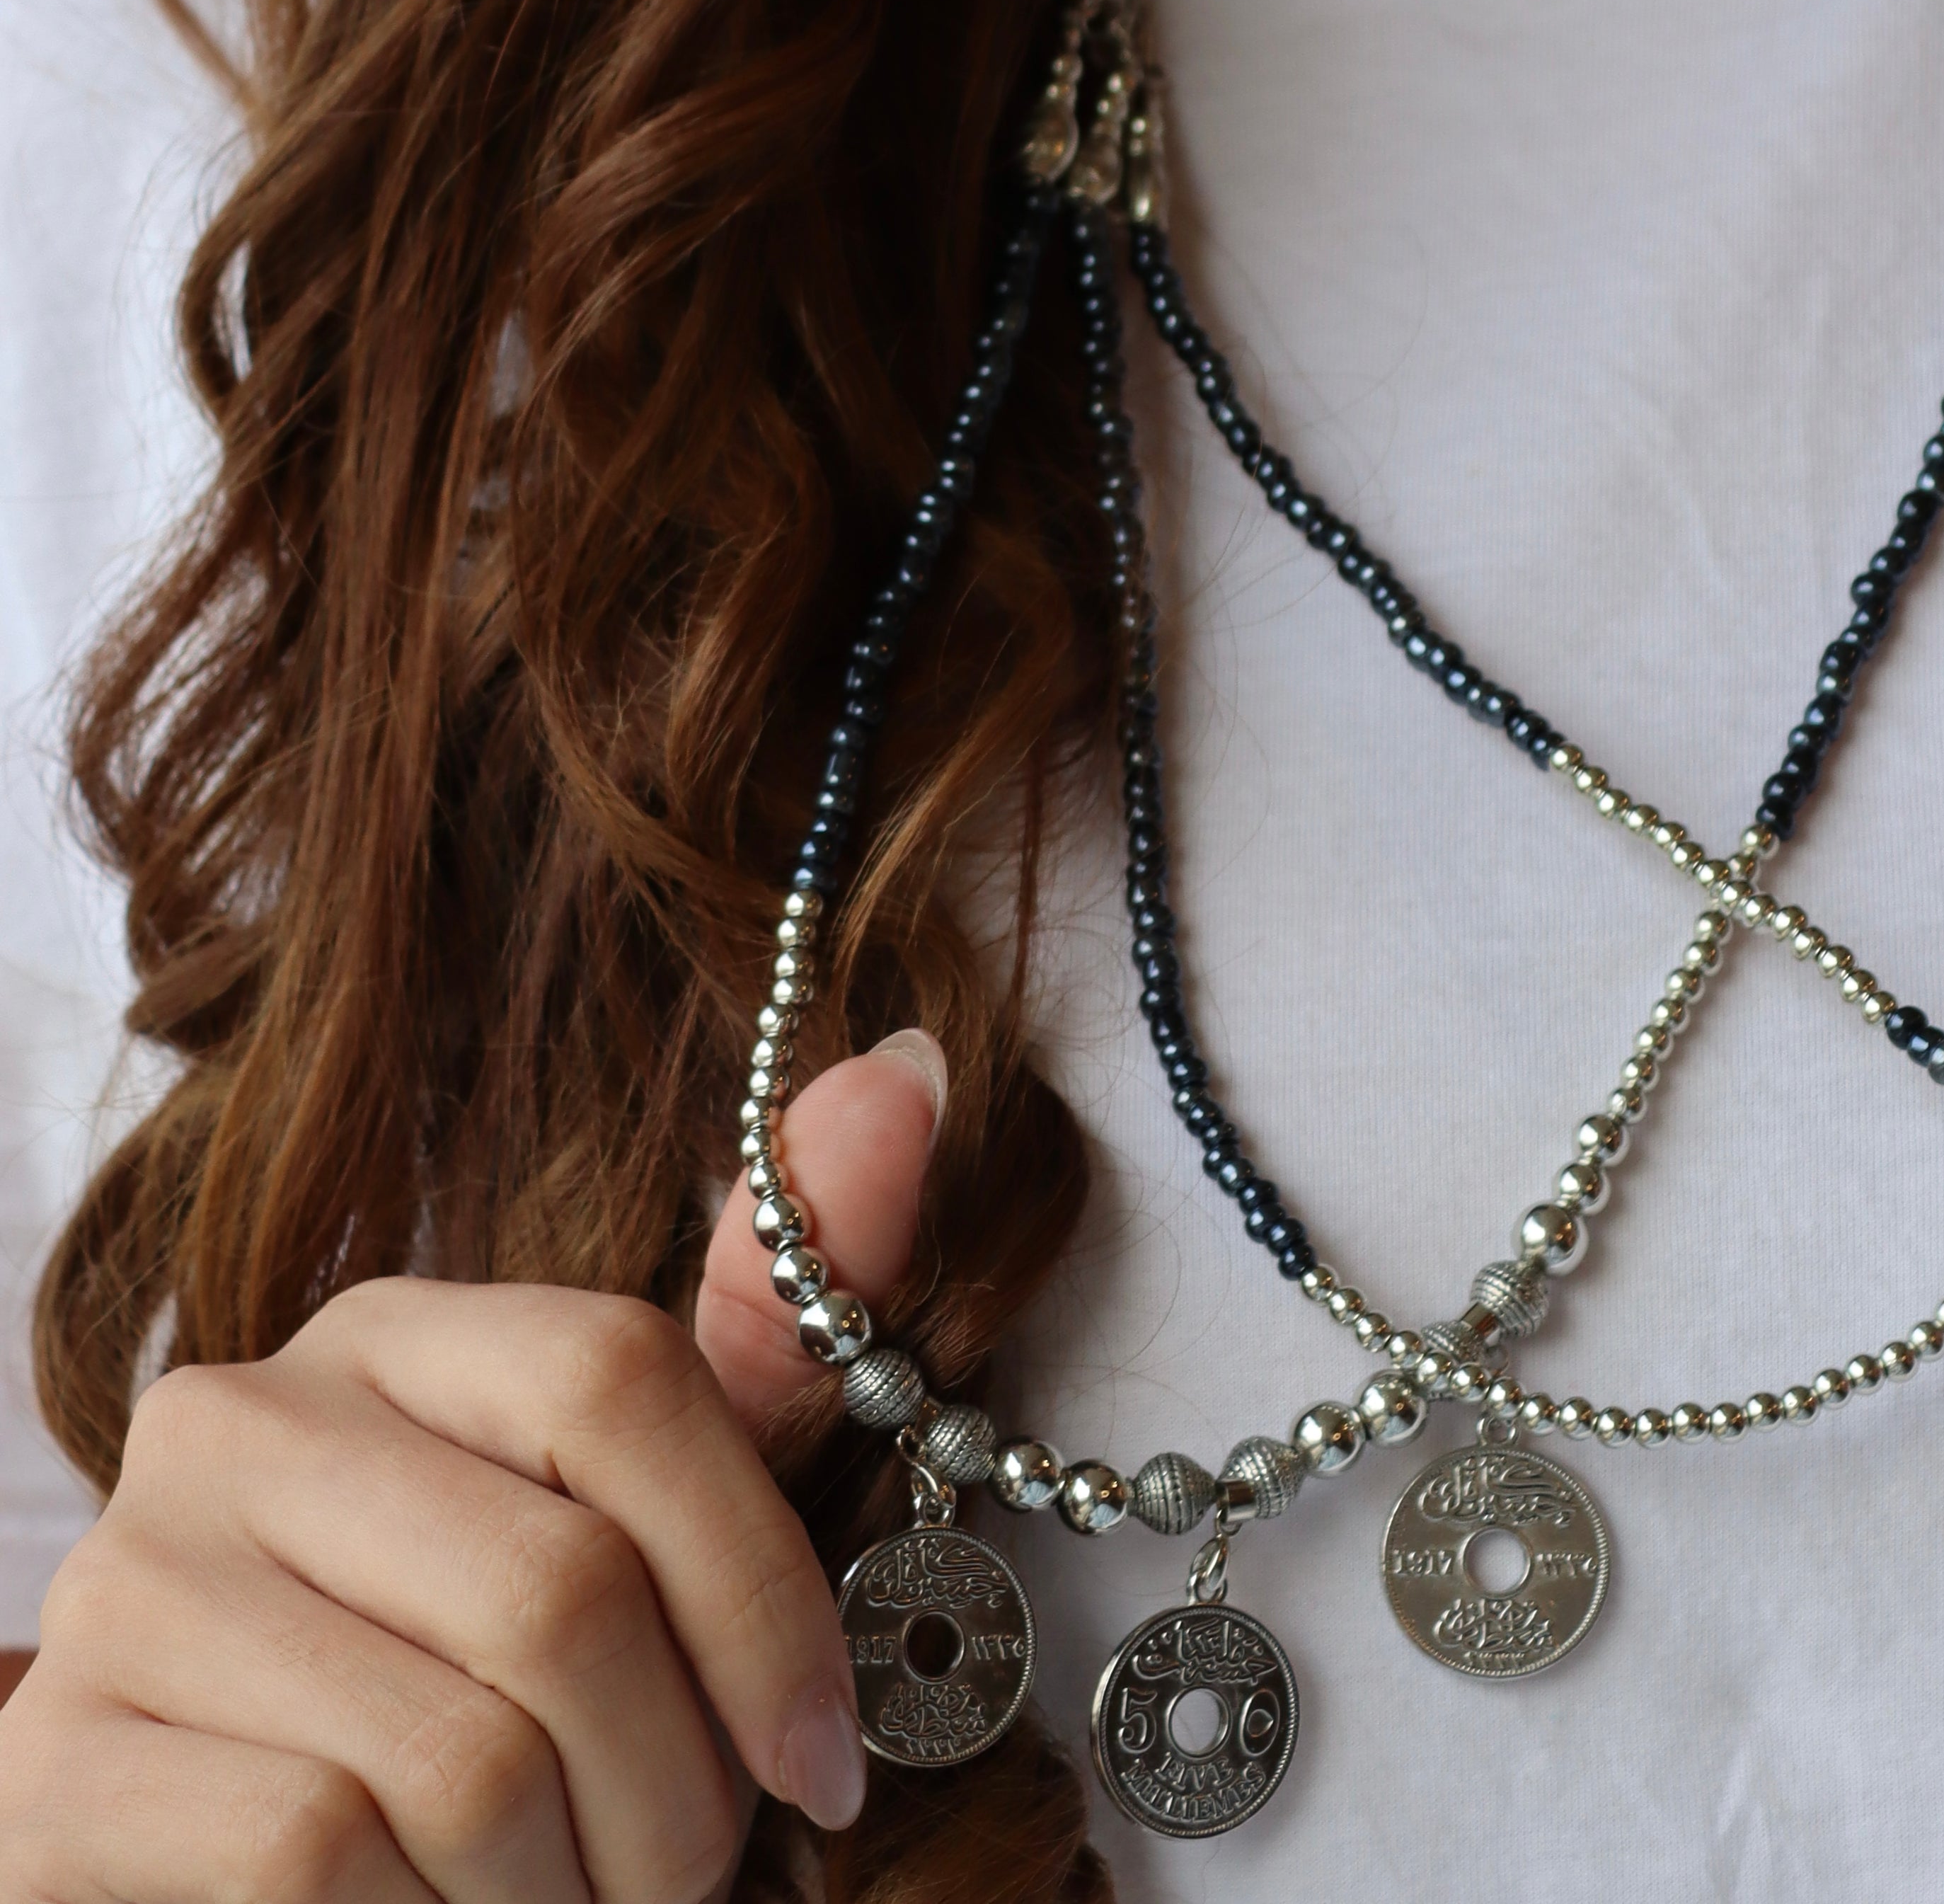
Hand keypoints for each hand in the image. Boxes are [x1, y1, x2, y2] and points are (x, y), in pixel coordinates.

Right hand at [0, 1028, 944, 1903]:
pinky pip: (318, 1857)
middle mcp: (241, 1420)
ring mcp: (133, 1587)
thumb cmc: (458, 1699)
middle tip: (675, 1880)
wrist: (209, 1881)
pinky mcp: (53, 1770)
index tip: (824, 1763)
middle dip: (674, 1797)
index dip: (763, 1593)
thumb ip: (770, 1331)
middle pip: (563, 1594)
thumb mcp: (627, 1520)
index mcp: (393, 1336)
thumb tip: (914, 1067)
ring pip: (462, 1758)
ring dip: (561, 1893)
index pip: (624, 1380)